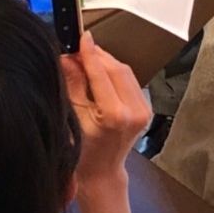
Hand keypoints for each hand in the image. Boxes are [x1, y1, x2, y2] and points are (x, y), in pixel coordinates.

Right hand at [61, 32, 150, 189]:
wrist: (103, 174)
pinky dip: (115, 72)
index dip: (90, 54)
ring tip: (87, 58)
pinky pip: (130, 80)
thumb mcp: (74, 119)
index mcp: (115, 116)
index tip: (82, 38)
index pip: (102, 74)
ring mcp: (143, 110)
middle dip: (97, 56)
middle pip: (115, 69)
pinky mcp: (145, 108)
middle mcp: (134, 110)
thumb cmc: (85, 154)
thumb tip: (68, 58)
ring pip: (125, 72)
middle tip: (78, 49)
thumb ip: (74, 85)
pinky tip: (101, 71)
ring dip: (106, 62)